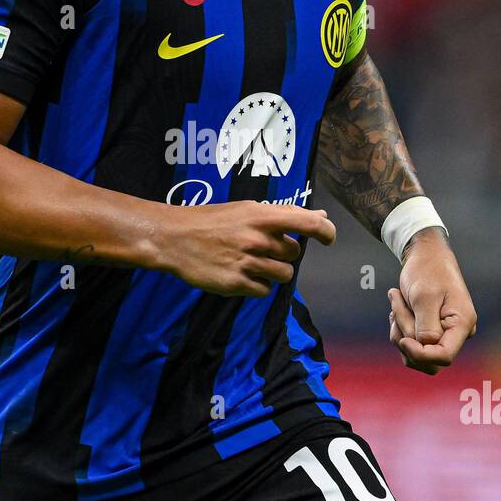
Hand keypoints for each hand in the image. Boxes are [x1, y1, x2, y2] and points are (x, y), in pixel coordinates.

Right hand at [156, 200, 335, 296]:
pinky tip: (241, 274)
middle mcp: (258, 239)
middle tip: (260, 248)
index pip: (309, 224)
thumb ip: (285, 215)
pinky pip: (264, 291)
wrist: (173, 238)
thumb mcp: (247, 209)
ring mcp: (247, 263)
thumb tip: (321, 218)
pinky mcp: (236, 284)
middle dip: (282, 253)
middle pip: (294, 254)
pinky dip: (257, 286)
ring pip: (283, 275)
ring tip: (251, 262)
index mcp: (262, 216)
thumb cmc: (212, 220)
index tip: (327, 238)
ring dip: (273, 271)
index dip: (325, 233)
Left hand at [387, 227, 476, 373]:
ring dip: (400, 330)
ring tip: (397, 301)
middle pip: (427, 357)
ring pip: (415, 353)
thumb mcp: (424, 296)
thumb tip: (424, 348)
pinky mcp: (432, 333)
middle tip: (397, 305)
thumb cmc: (428, 270)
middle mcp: (458, 333)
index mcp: (462, 323)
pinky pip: (411, 345)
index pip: (444, 356)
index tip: (402, 340)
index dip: (420, 354)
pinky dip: (399, 329)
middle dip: (406, 337)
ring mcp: (445, 334)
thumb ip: (426, 326)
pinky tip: (398, 307)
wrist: (426, 255)